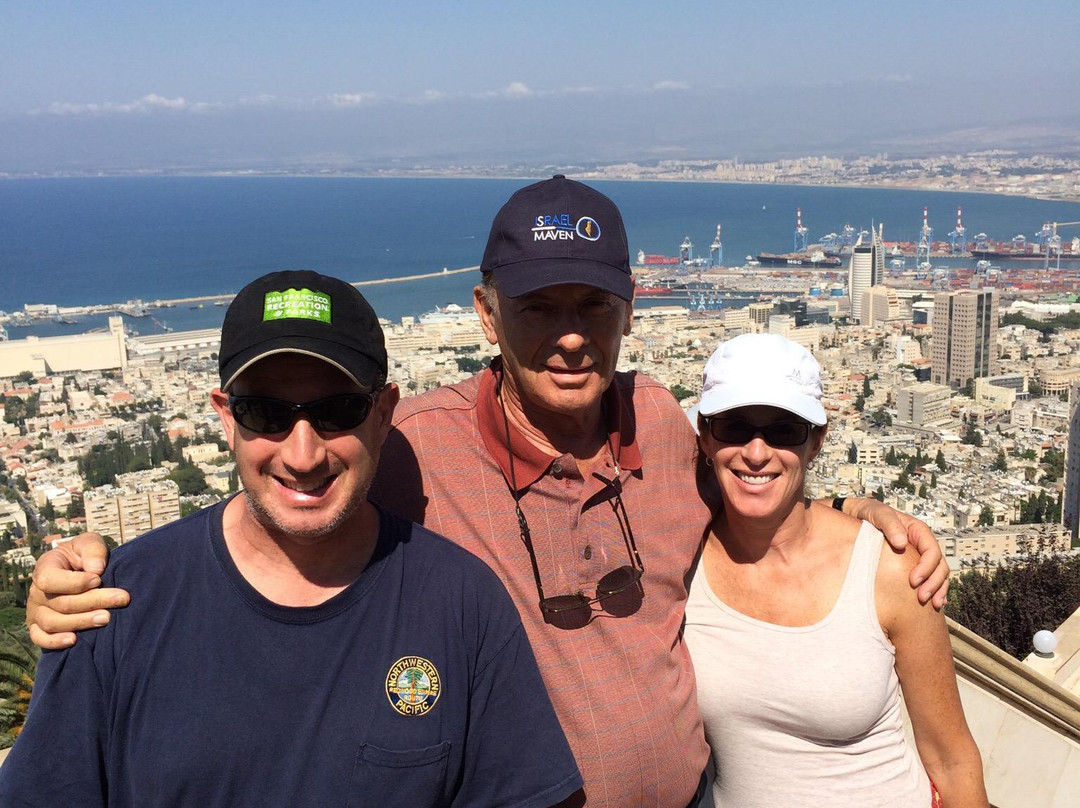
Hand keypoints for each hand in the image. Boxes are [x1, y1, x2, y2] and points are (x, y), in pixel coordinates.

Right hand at [26, 533, 129, 649]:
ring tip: (106, 618)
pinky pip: (40, 639)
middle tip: (121, 599)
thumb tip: (96, 570)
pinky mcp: (39, 627)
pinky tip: (74, 640)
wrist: (81, 571)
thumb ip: (92, 550)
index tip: (99, 579)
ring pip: (52, 623)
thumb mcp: (89, 543)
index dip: (75, 582)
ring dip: (81, 622)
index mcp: (45, 568)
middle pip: (61, 603)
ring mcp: (36, 611)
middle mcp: (36, 592)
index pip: (50, 579)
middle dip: (93, 601)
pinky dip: (54, 641)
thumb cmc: (85, 556)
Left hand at [846, 499, 948, 607]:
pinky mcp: (912, 566)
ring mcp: (919, 556)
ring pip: (938, 575)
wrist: (858, 517)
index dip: (926, 567)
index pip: (932, 551)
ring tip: (933, 606)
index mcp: (918, 531)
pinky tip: (932, 606)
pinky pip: (929, 580)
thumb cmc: (870, 513)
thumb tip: (902, 543)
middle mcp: (922, 545)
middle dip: (934, 583)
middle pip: (939, 566)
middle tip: (921, 598)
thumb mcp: (879, 514)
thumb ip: (890, 525)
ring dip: (937, 590)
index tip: (913, 581)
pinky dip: (934, 592)